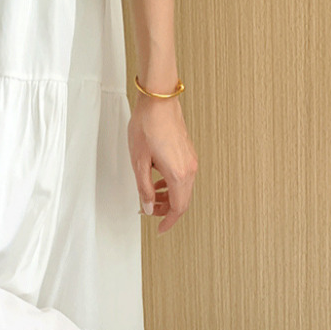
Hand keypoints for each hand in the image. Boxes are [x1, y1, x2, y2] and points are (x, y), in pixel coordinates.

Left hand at [128, 87, 197, 226]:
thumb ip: (144, 188)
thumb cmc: (147, 125)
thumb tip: (148, 206)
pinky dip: (171, 184)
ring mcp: (191, 159)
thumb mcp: (139, 162)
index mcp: (178, 174)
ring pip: (183, 188)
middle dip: (166, 209)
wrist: (158, 100)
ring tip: (150, 195)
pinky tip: (157, 178)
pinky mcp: (188, 152)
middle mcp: (189, 168)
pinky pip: (183, 176)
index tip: (160, 229)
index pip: (178, 208)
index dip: (168, 221)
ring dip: (168, 196)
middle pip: (182, 200)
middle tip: (149, 210)